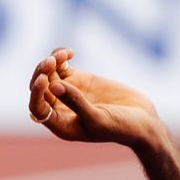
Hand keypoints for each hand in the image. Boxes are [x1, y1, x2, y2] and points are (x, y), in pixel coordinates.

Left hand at [26, 48, 161, 147]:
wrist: (143, 121)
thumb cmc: (121, 127)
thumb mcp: (98, 118)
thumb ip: (76, 102)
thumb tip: (53, 85)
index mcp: (61, 124)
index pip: (38, 108)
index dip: (36, 93)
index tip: (44, 79)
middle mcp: (60, 108)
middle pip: (39, 88)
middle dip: (42, 73)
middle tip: (52, 61)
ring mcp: (68, 92)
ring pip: (48, 74)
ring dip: (50, 62)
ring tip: (63, 55)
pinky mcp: (79, 79)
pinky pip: (61, 65)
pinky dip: (61, 56)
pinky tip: (69, 52)